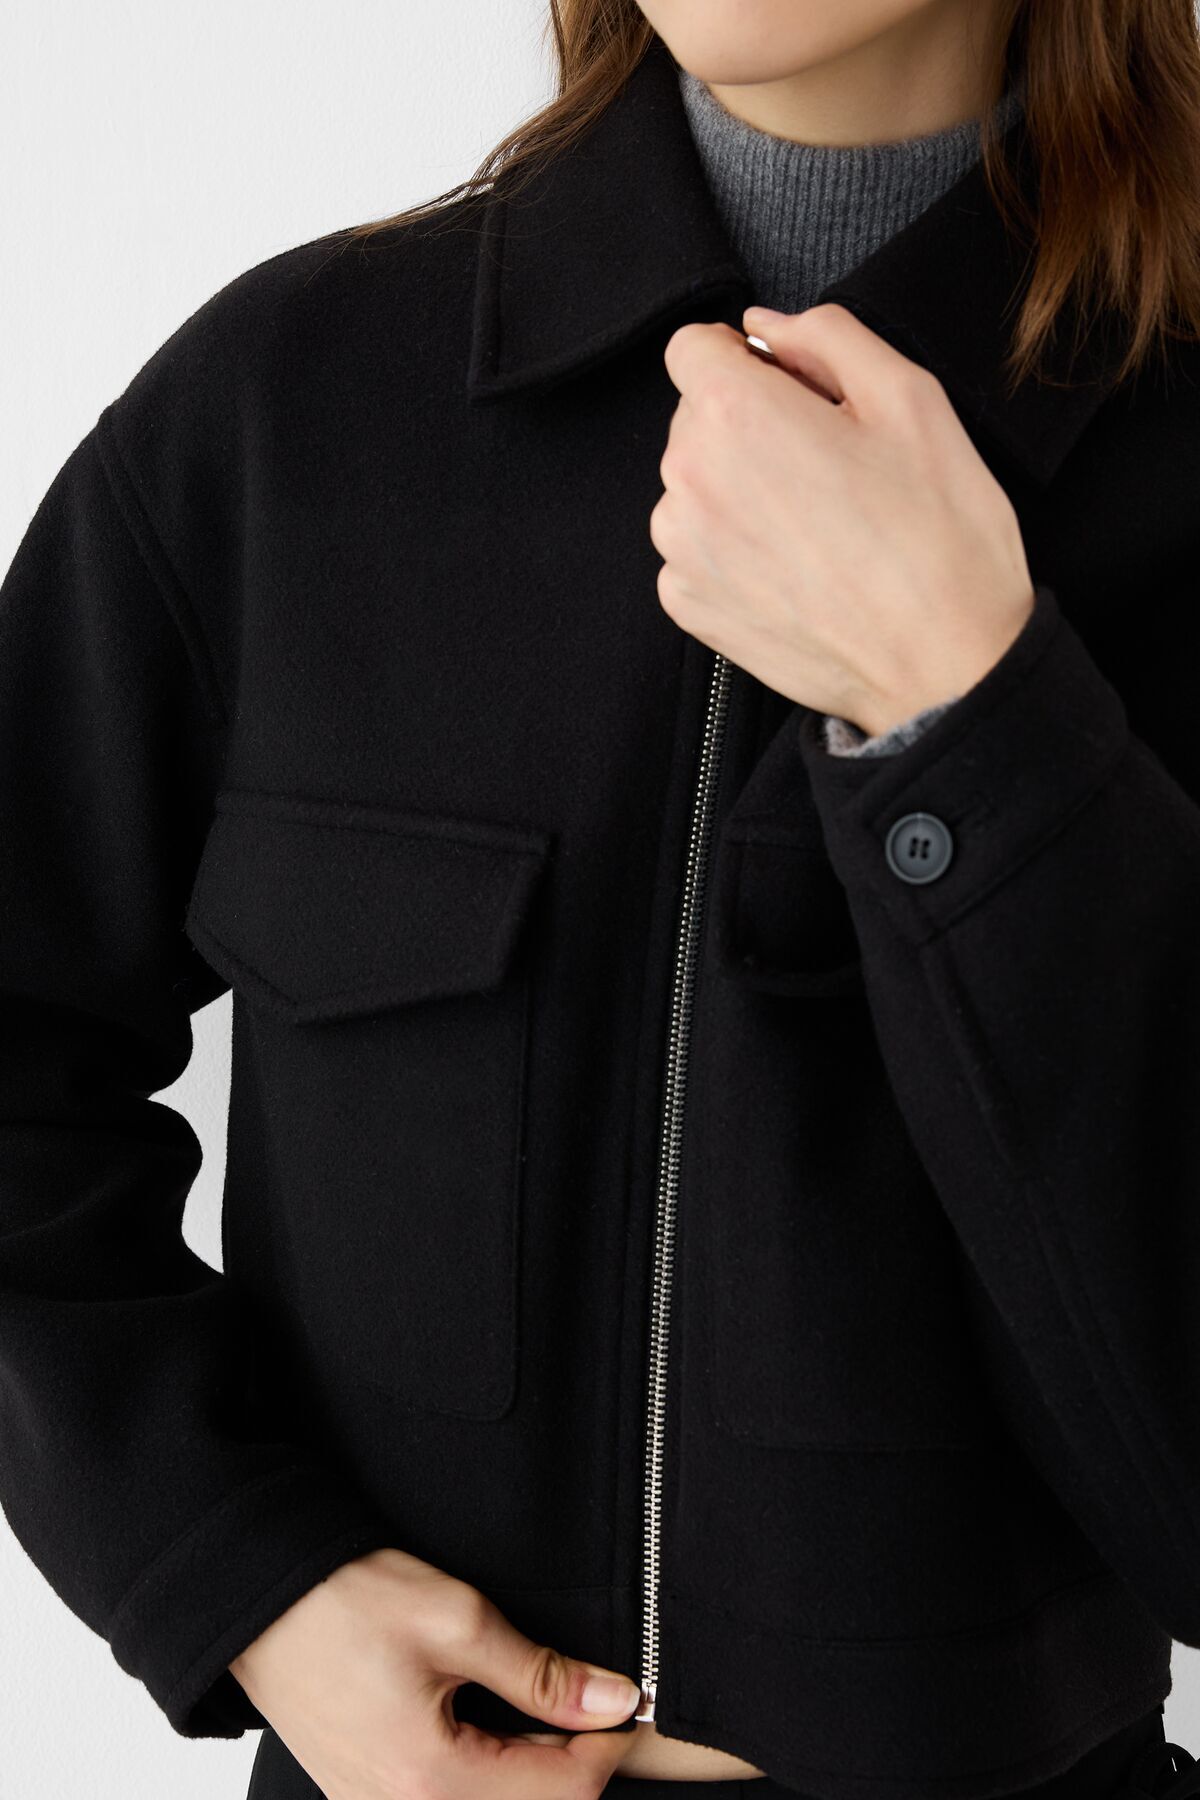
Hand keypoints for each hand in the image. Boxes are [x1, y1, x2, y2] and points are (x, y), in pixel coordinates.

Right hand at [229, 1546, 640, 1799]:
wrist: (258, 1598)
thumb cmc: (346, 1600)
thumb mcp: (457, 1620)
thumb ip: (541, 1674)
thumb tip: (611, 1700)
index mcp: (431, 1783)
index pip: (561, 1792)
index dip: (607, 1746)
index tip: (627, 1702)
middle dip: (569, 1762)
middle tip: (586, 1700)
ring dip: (528, 1770)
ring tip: (538, 1706)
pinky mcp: (364, 1792)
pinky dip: (484, 1772)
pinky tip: (489, 1723)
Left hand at [649, 302, 1035, 737]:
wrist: (943, 665)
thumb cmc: (939, 535)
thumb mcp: (910, 397)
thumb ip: (827, 336)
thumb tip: (768, 325)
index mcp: (737, 414)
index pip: (690, 347)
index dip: (743, 358)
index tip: (786, 386)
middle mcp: (690, 479)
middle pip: (695, 418)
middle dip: (749, 423)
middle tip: (828, 463)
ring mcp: (681, 550)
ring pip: (693, 485)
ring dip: (738, 488)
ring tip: (817, 524)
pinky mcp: (687, 605)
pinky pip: (694, 549)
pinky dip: (733, 549)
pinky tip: (796, 567)